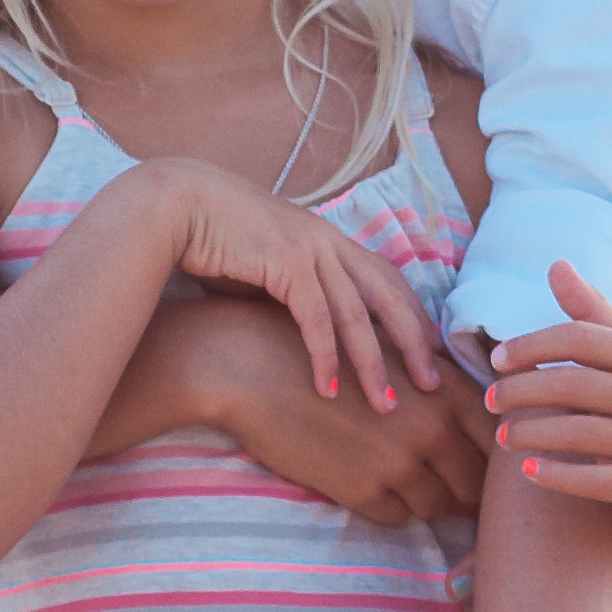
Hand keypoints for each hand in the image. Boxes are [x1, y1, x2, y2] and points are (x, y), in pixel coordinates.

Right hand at [142, 160, 444, 413]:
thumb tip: (315, 329)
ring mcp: (310, 249)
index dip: (413, 318)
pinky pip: (315, 319)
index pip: (389, 280)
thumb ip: (299, 291)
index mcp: (331, 240)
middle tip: (432, 386)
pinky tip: (328, 390)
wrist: (178, 206)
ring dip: (373, 365)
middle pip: (389, 297)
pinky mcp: (285, 263)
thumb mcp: (270, 266)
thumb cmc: (217, 241)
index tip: (430, 355)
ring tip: (386, 405)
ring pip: (358, 315)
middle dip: (414, 344)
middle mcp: (329, 241)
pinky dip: (324, 357)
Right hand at [195, 301, 491, 524]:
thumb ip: (442, 387)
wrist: (255, 368)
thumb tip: (486, 425)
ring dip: (427, 497)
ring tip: (403, 477)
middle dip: (465, 485)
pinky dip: (391, 506)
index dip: (497, 459)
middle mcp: (431, 430)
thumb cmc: (327, 352)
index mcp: (447, 391)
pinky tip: (370, 481)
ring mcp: (398, 465)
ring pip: (438, 505)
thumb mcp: (396, 355)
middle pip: (476, 483)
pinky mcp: (362, 492)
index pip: (500, 442)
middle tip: (448, 481)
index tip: (484, 462)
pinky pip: (397, 517)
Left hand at [487, 263, 611, 544]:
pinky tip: (528, 471)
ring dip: (532, 433)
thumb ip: (591, 314)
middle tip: (490, 401)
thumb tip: (557, 264)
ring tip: (501, 437)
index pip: (580, 339)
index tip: (496, 360)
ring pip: (581, 432)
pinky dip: (558, 475)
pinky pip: (596, 479)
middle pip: (575, 385)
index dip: (534, 346)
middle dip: (524, 391)